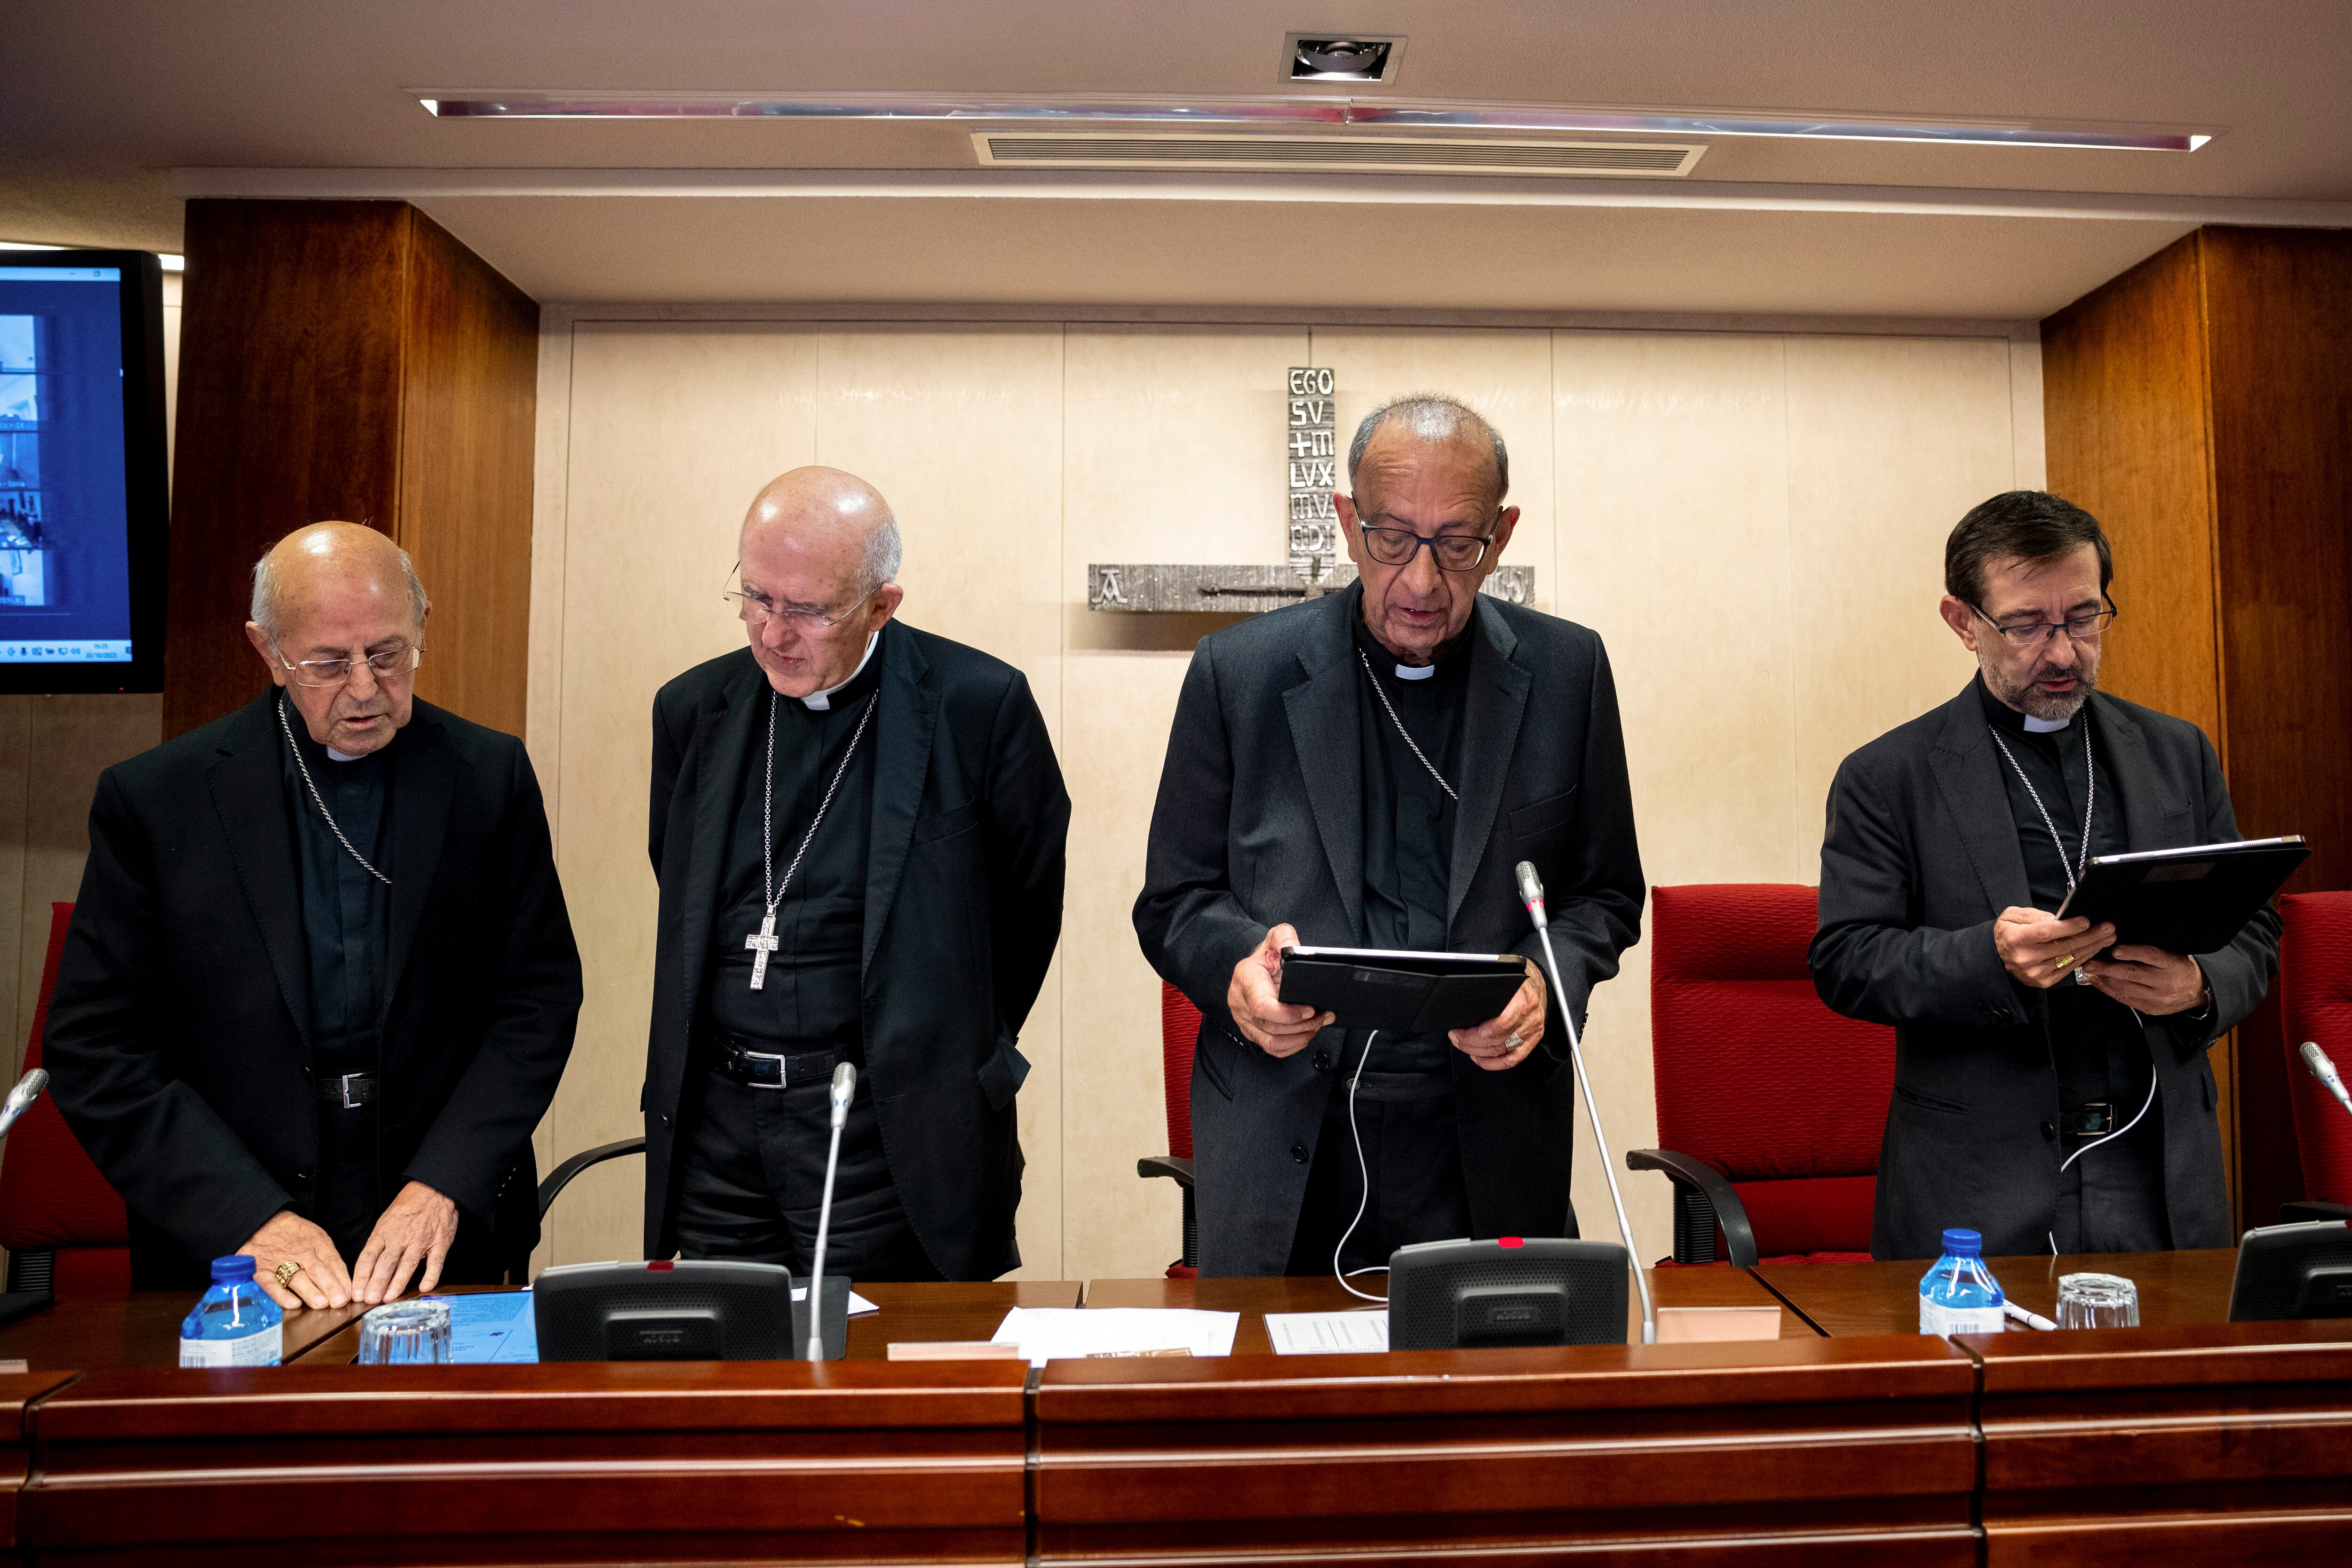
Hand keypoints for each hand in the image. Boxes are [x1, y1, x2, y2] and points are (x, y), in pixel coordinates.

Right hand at [240, 1210, 353, 1309]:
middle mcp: (300, 1252)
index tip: (349, 1295)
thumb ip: (328, 1257)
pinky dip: (282, 1295)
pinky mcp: (262, 1271)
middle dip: (330, 1287)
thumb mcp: (315, 1236)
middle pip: (317, 1270)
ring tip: (321, 1304)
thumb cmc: (293, 1233)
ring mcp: (280, 1262)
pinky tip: (293, 1304)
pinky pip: (271, 1284)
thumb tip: (343, 1283)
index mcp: (316, 1242)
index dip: (342, 1280)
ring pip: (297, 1278)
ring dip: (310, 1292)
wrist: (262, 1222)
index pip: (332, 1262)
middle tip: (339, 1302)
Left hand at [351, 1181, 459, 1303]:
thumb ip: (378, 1244)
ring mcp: (421, 1240)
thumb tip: (366, 1269)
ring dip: (398, 1282)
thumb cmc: (407, 1208)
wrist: (433, 1190)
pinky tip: (425, 1287)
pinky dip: (431, 1275)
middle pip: (385, 1262)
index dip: (361, 1276)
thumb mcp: (385, 1221)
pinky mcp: (439, 1243)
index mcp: (383, 1233)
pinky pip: (435, 1261)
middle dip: (377, 1282)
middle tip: (370, 1299)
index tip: (356, 1293)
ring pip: (407, 1263)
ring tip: (389, 1298)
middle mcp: (400, 1238)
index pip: (368, 1257)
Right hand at [1226, 923, 1333, 1057]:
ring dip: (1299, 1037)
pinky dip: (1292, 1046)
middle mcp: (1241, 1003)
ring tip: (1318, 1025)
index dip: (1288, 1014)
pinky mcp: (1252, 1032)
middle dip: (1302, 1025)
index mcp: (1245, 979)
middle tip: (1323, 1016)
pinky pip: (1271, 1048)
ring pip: (1271, 1042)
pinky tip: (1305, 1034)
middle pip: (1271, 1027)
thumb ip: (1284, 937)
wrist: (1255, 968)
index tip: (1310, 1009)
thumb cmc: (1266, 956)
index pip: (1262, 1007)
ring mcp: (1244, 1020)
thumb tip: (1295, 949)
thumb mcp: (1275, 937)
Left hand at [1450, 966, 1546, 1071]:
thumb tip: (1463, 998)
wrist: (1535, 982)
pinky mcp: (1532, 1041)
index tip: (1460, 1032)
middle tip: (1455, 1037)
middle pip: (1498, 1040)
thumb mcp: (1502, 975)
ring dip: (1479, 1052)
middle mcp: (1530, 1018)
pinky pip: (1513, 1059)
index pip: (1501, 1024)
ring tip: (1463, 1045)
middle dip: (1470, 1041)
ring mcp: (1532, 1031)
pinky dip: (1494, 1063)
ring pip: (1503, 1051)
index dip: (1478, 1033)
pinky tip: (1480, 1059)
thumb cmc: (1517, 978)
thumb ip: (1487, 987)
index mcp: (1523, 1000)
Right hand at [1994, 907, 2115, 988]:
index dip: (2069, 927)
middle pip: (2064, 946)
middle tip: (2108, 928)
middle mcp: (2027, 958)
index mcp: (2017, 939)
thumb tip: (2060, 918)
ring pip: (2070, 958)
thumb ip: (2034, 915)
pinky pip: (2070, 968)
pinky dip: (2084, 958)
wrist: (1997, 957)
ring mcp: (2037, 972)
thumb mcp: (2012, 915)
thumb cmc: (2008, 933)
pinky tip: (2095, 949)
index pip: (2047, 932)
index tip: (2087, 921)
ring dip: (2092, 947)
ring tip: (2108, 937)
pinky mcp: (2044, 981)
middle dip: (2090, 936)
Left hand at [2080, 945, 2208, 1014]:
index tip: (2115, 949)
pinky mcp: (2150, 1009)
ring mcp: (2157, 998)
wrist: (2197, 992)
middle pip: (2132, 974)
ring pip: (2125, 988)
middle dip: (2107, 968)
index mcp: (2173, 964)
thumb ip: (2151, 951)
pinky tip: (2098, 982)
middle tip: (2089, 962)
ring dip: (2104, 979)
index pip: (2152, 955)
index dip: (2132, 952)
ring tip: (2090, 971)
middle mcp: (2165, 982)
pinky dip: (2109, 990)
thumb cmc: (2180, 967)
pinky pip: (2125, 999)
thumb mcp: (2173, 953)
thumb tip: (2119, 944)